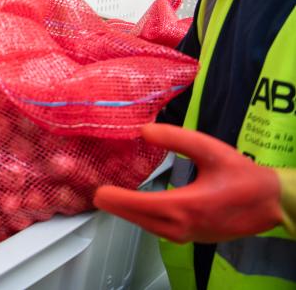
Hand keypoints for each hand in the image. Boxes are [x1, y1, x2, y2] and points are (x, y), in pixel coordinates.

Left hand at [93, 123, 281, 243]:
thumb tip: (145, 130)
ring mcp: (186, 236)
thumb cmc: (243, 176)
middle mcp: (182, 226)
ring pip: (146, 226)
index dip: (116, 198)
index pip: (139, 205)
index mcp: (186, 205)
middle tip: (95, 191)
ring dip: (127, 213)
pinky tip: (135, 205)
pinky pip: (158, 229)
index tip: (97, 191)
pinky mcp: (190, 238)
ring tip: (109, 196)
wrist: (271, 203)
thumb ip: (176, 139)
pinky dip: (142, 218)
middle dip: (115, 205)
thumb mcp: (210, 149)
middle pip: (137, 218)